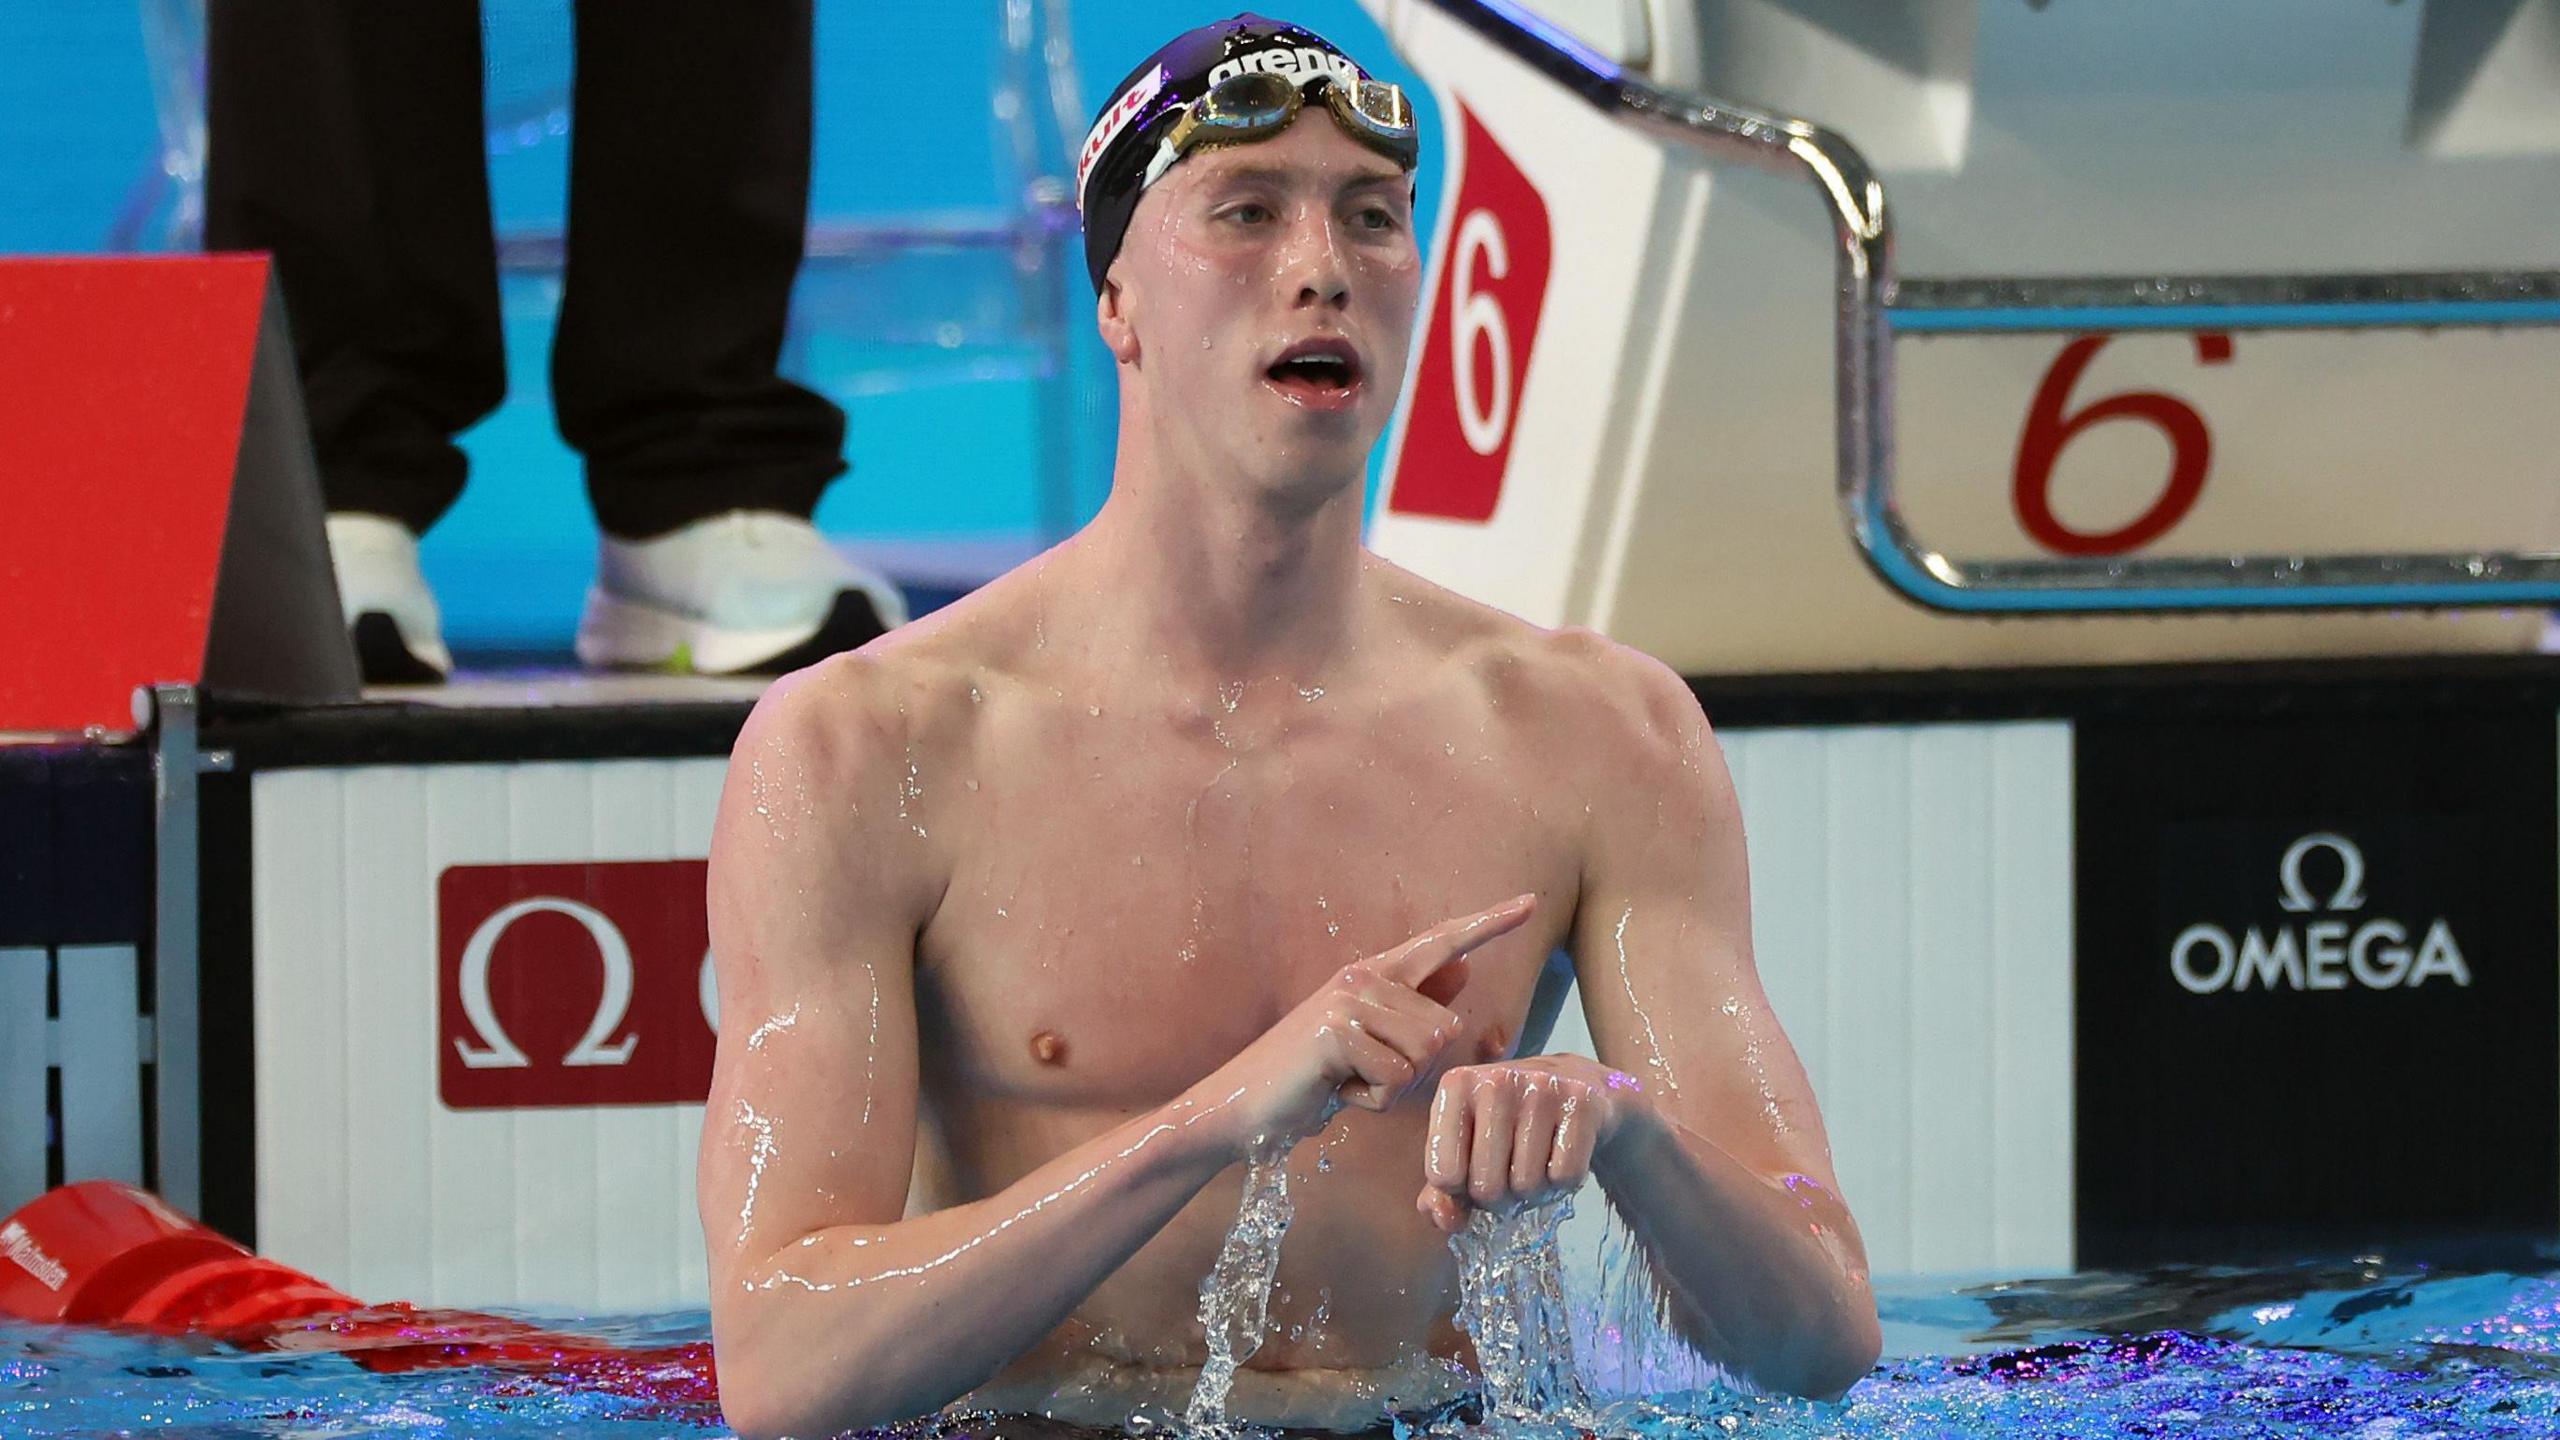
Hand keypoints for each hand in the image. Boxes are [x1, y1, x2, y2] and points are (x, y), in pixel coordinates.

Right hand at [1196, 894, 1536, 1155]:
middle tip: (1363, 1076)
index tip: (1531, 903)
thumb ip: (1411, 1011)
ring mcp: (1349, 1000)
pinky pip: (1396, 1079)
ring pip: (1425, 1054)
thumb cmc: (1311, 1079)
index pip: (1442, 942)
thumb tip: (1462, 973)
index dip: (1489, 924)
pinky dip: (1371, 1102)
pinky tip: (1335, 1092)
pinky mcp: (1337, 1031)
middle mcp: (1364, 977)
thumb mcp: (1369, 1044)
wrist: (1243, 1106)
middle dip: (1416, 1070)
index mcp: (1375, 975)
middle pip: (1445, 1027)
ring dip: (1392, 1088)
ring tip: (1348, 1081)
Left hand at [1416, 1055, 1647, 1232]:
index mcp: (1456, 1086)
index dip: (1461, 1190)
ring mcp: (1542, 1087)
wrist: (1576, 1082)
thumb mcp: (1466, 1146)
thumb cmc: (1510, 1122)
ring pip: (1527, 1185)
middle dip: (1500, 1197)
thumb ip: (1442, 1191)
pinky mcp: (1581, 1101)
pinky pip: (1565, 1175)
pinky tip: (1560, 1155)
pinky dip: (1563, 1182)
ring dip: (1533, 1190)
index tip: (1475, 1170)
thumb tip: (1446, 1220)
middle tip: (1510, 1173)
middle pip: (1486, 1187)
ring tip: (1536, 1163)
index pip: (1443, 1176)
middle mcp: (1496, 1079)